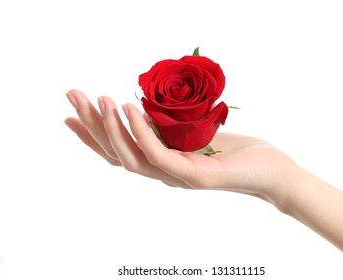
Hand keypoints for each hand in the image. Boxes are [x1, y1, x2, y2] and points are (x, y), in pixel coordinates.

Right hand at [65, 89, 299, 208]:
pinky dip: (142, 133)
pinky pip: (160, 156)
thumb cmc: (236, 151)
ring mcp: (178, 178)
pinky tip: (131, 109)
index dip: (92, 135)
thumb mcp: (197, 132)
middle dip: (92, 125)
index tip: (70, 112)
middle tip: (73, 95)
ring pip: (133, 157)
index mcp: (162, 162)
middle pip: (117, 153)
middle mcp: (164, 173)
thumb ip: (171, 126)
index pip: (119, 151)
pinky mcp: (196, 177)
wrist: (271, 171)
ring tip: (100, 100)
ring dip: (113, 128)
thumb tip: (149, 105)